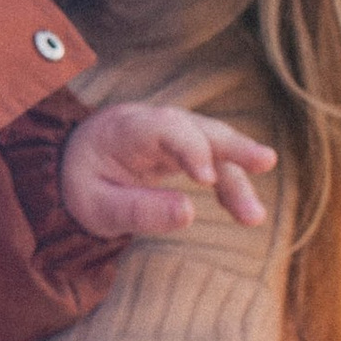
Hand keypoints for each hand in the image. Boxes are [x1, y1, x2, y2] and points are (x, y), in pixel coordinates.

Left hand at [60, 101, 276, 238]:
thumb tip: (188, 214)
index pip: (164, 127)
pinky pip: (216, 163)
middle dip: (233, 145)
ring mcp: (174, 133)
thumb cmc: (83, 184)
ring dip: (239, 177)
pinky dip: (232, 186)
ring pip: (215, 146)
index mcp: (124, 129)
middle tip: (266, 161)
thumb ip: (137, 210)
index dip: (190, 148)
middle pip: (199, 127)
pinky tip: (247, 215)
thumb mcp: (96, 207)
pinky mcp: (187, 148)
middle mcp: (154, 123)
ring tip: (254, 217)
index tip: (206, 181)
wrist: (75, 166)